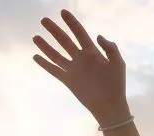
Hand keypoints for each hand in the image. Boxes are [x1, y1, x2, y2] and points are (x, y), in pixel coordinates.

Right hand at [32, 10, 129, 125]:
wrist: (110, 105)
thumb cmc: (116, 85)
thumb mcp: (118, 64)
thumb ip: (110, 48)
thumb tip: (97, 36)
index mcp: (93, 52)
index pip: (79, 33)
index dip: (71, 22)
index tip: (63, 12)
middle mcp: (80, 58)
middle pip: (64, 41)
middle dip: (54, 30)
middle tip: (44, 20)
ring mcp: (73, 69)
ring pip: (56, 54)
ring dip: (45, 46)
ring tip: (35, 37)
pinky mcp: (68, 81)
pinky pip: (54, 70)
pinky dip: (44, 64)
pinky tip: (35, 57)